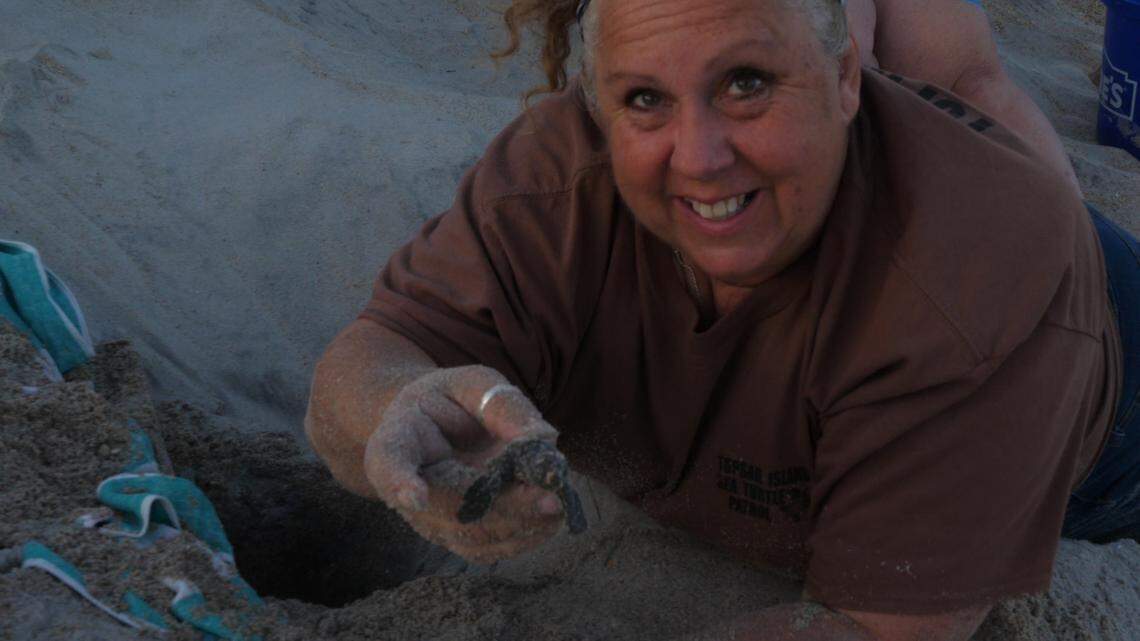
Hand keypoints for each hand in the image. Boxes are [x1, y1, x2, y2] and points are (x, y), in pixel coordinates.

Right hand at [363, 365, 563, 562]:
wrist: (434, 427)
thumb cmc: (453, 400)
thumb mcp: (476, 384)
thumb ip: (504, 406)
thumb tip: (545, 440)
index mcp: (399, 438)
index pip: (388, 462)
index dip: (398, 482)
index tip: (415, 496)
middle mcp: (405, 488)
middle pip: (449, 507)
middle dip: (504, 506)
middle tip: (552, 497)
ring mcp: (428, 519)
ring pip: (473, 536)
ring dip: (522, 524)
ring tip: (560, 502)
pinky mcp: (454, 537)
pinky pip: (488, 549)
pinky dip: (524, 536)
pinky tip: (551, 516)